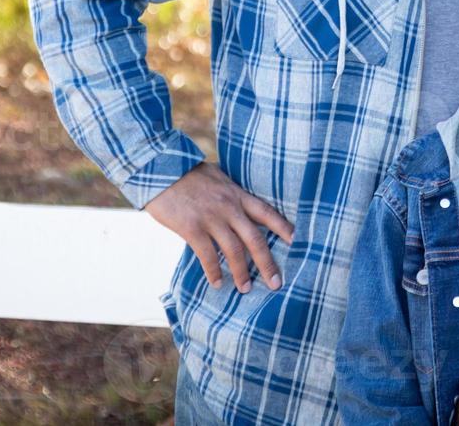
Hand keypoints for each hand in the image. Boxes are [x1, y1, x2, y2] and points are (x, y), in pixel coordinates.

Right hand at [144, 163, 295, 291]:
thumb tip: (240, 208)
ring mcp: (211, 218)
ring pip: (234, 251)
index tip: (297, 241)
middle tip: (276, 283)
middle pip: (255, 239)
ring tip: (246, 288)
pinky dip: (214, 272)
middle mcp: (229, 207)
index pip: (267, 212)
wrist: (160, 169)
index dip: (284, 228)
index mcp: (237, 194)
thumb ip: (231, 194)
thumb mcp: (217, 178)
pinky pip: (208, 256)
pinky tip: (217, 283)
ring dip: (241, 273)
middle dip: (267, 263)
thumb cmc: (188, 174)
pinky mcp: (192, 228)